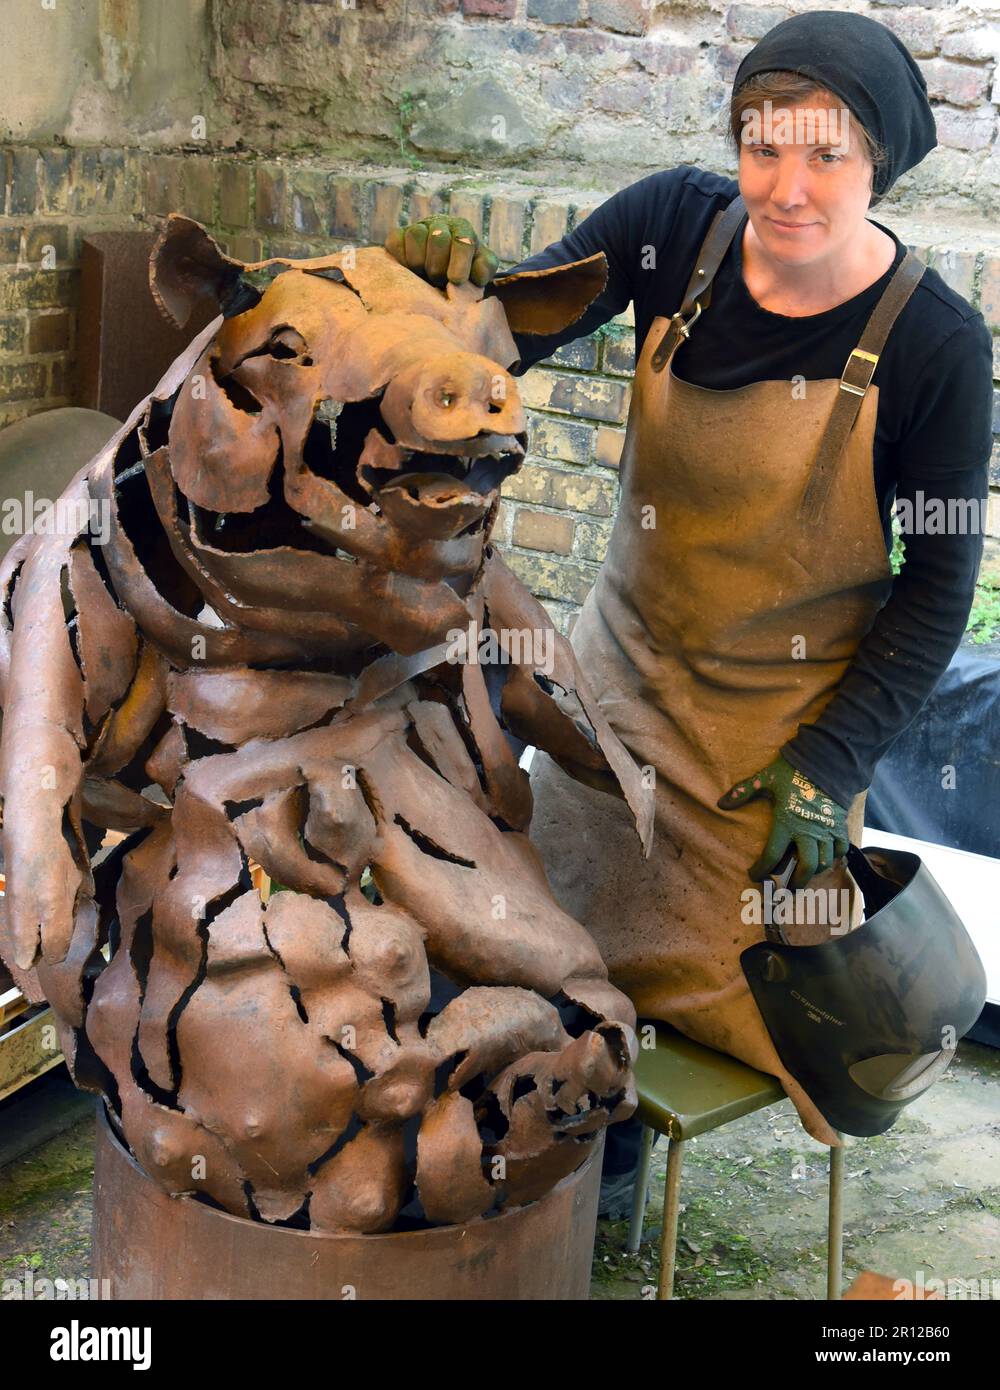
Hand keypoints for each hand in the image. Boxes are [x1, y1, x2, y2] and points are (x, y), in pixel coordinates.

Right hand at [384, 215, 498, 287]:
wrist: (437, 270)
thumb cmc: (461, 270)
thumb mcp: (479, 268)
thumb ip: (485, 268)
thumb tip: (478, 275)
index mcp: (462, 230)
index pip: (462, 240)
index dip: (459, 261)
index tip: (456, 280)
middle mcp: (440, 224)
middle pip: (438, 238)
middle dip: (439, 267)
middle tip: (439, 282)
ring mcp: (417, 228)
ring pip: (416, 235)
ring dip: (420, 263)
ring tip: (424, 277)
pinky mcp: (397, 236)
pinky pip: (396, 241)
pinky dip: (401, 258)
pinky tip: (409, 271)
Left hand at [717, 755, 848, 888]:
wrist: (825, 762)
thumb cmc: (792, 772)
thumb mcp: (765, 779)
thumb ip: (743, 792)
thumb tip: (721, 803)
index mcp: (786, 823)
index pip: (772, 856)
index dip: (761, 870)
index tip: (754, 875)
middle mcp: (807, 832)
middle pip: (804, 868)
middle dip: (796, 882)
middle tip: (788, 888)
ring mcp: (825, 830)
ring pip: (823, 862)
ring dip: (814, 872)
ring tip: (804, 874)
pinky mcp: (839, 825)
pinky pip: (840, 849)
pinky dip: (834, 857)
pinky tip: (826, 858)